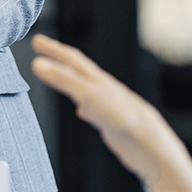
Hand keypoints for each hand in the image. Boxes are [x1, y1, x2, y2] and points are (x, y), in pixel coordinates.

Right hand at [30, 33, 170, 187]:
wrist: (154, 151)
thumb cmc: (126, 120)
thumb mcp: (89, 96)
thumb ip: (64, 80)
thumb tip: (39, 64)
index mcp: (97, 80)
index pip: (71, 58)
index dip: (53, 48)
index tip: (37, 40)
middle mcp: (104, 90)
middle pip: (78, 69)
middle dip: (59, 57)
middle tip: (41, 46)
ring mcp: (110, 106)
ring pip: (85, 87)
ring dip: (69, 79)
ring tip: (58, 76)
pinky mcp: (114, 125)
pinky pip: (94, 109)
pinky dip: (84, 106)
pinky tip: (83, 112)